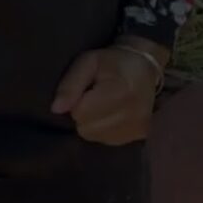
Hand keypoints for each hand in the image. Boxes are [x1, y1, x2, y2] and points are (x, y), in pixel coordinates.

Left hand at [51, 35, 166, 145]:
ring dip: (93, 124)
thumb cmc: (114, 63)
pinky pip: (107, 140)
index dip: (77, 102)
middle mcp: (133, 114)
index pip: (80, 112)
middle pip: (87, 128)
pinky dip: (104, 129)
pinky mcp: (140, 135)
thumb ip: (70, 84)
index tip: (86, 91)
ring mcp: (138, 127)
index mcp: (121, 91)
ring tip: (103, 106)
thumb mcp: (88, 62)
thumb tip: (56, 109)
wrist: (146, 69)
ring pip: (95, 136)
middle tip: (94, 98)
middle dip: (84, 115)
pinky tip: (112, 115)